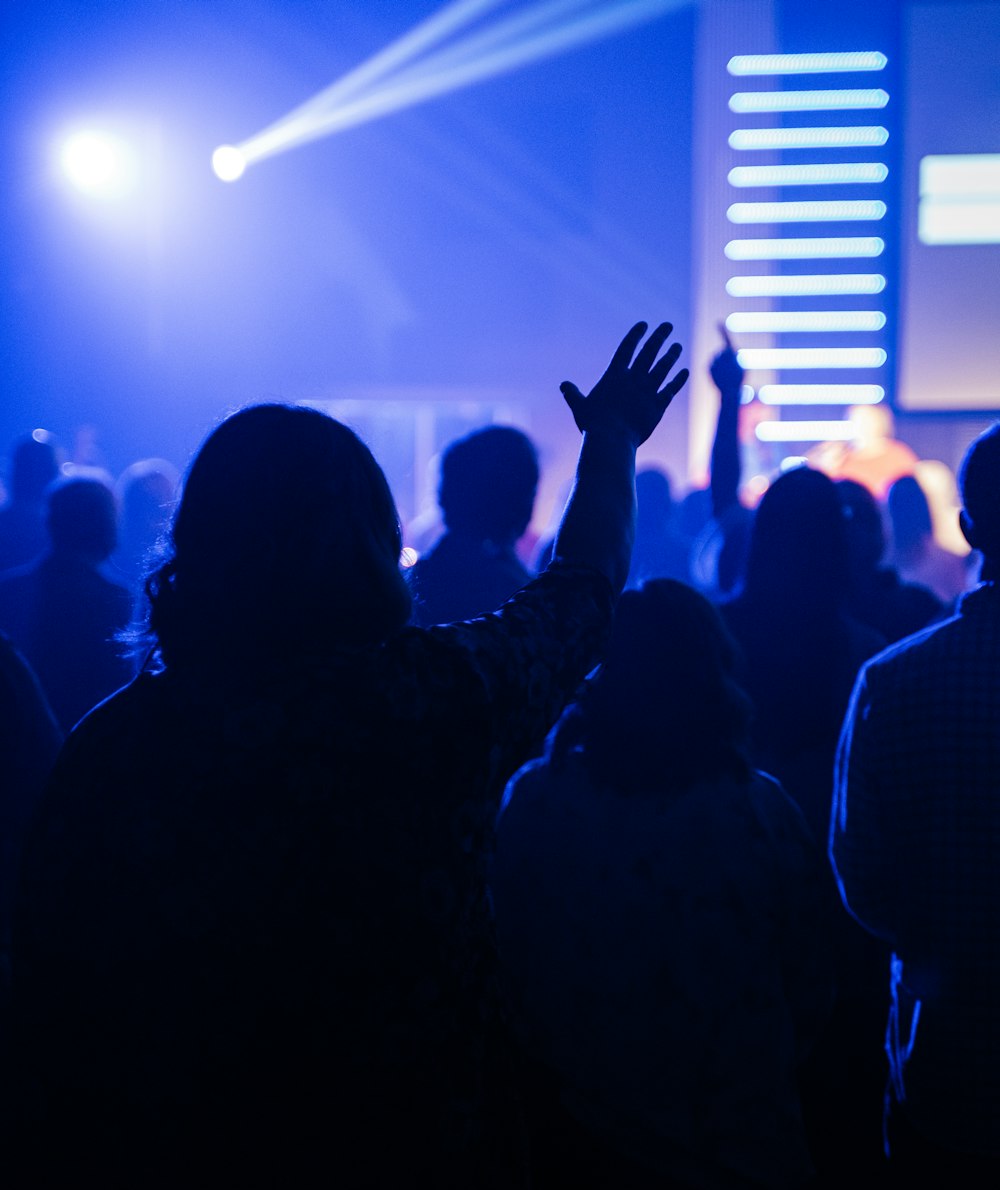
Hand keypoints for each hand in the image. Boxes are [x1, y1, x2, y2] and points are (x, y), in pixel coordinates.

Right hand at [559, 321, 688, 447]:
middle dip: (659, 337)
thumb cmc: (593, 424)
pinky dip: (678, 380)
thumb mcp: (579, 407)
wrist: (611, 439)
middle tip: (668, 325)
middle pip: (649, 352)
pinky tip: (685, 372)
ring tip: (677, 346)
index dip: (635, 335)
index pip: (626, 348)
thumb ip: (573, 394)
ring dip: (670, 355)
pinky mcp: (658, 406)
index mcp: (614, 376)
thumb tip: (563, 385)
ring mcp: (648, 391)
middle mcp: (634, 379)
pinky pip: (670, 389)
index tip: (644, 324)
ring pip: (663, 368)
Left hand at [709, 323, 743, 397]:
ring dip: (720, 364)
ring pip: (716, 358)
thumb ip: (735, 357)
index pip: (726, 338)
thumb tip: (729, 353)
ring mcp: (713, 361)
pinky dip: (715, 369)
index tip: (718, 322)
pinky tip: (719, 376)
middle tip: (730, 368)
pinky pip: (711, 365)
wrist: (729, 391)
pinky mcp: (707, 367)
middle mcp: (720, 355)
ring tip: (725, 373)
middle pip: (721, 351)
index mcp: (731, 352)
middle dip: (725, 357)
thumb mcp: (742, 366)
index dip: (722, 330)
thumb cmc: (739, 379)